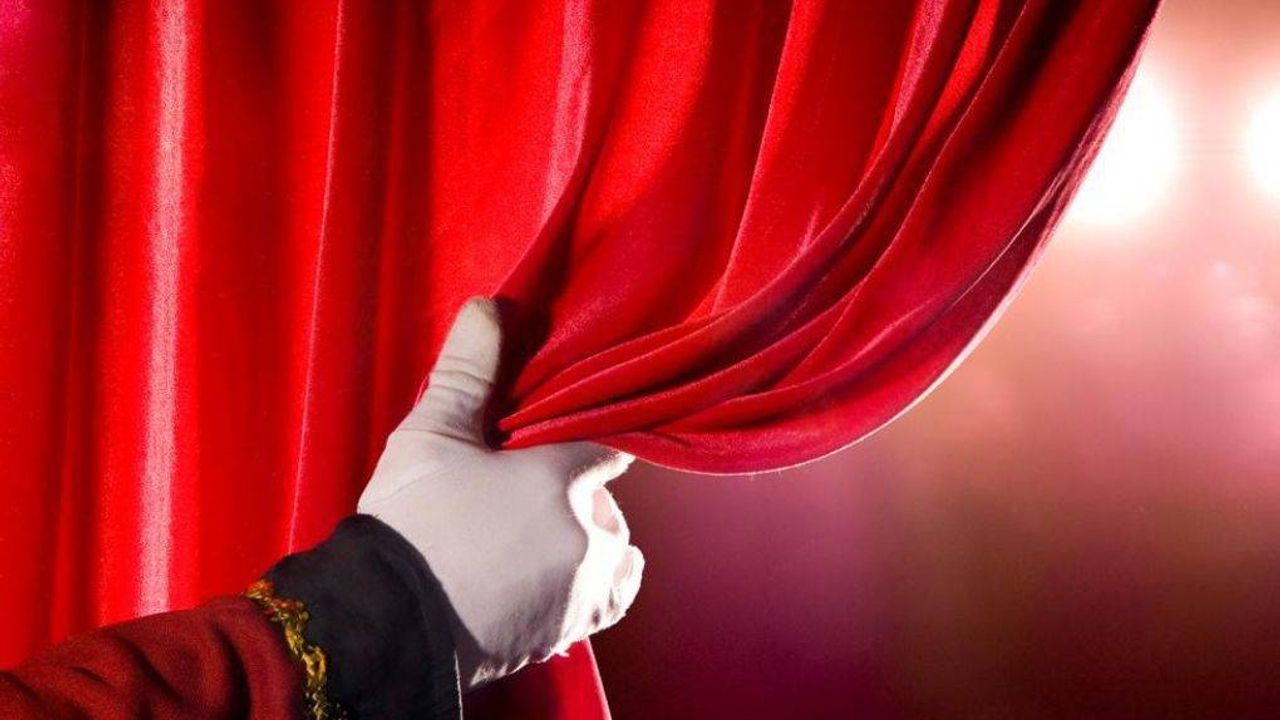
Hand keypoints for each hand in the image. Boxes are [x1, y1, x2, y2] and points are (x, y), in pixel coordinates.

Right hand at [357, 297, 642, 689]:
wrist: (385, 627)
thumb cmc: (409, 526)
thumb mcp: (430, 436)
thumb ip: (469, 371)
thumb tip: (490, 306)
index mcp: (561, 480)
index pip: (607, 446)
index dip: (588, 439)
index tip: (568, 440)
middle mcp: (587, 535)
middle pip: (607, 503)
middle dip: (579, 497)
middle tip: (526, 497)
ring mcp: (582, 589)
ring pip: (614, 553)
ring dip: (593, 543)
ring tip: (544, 540)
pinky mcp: (568, 633)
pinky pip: (606, 601)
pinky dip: (597, 587)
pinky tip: (567, 581)